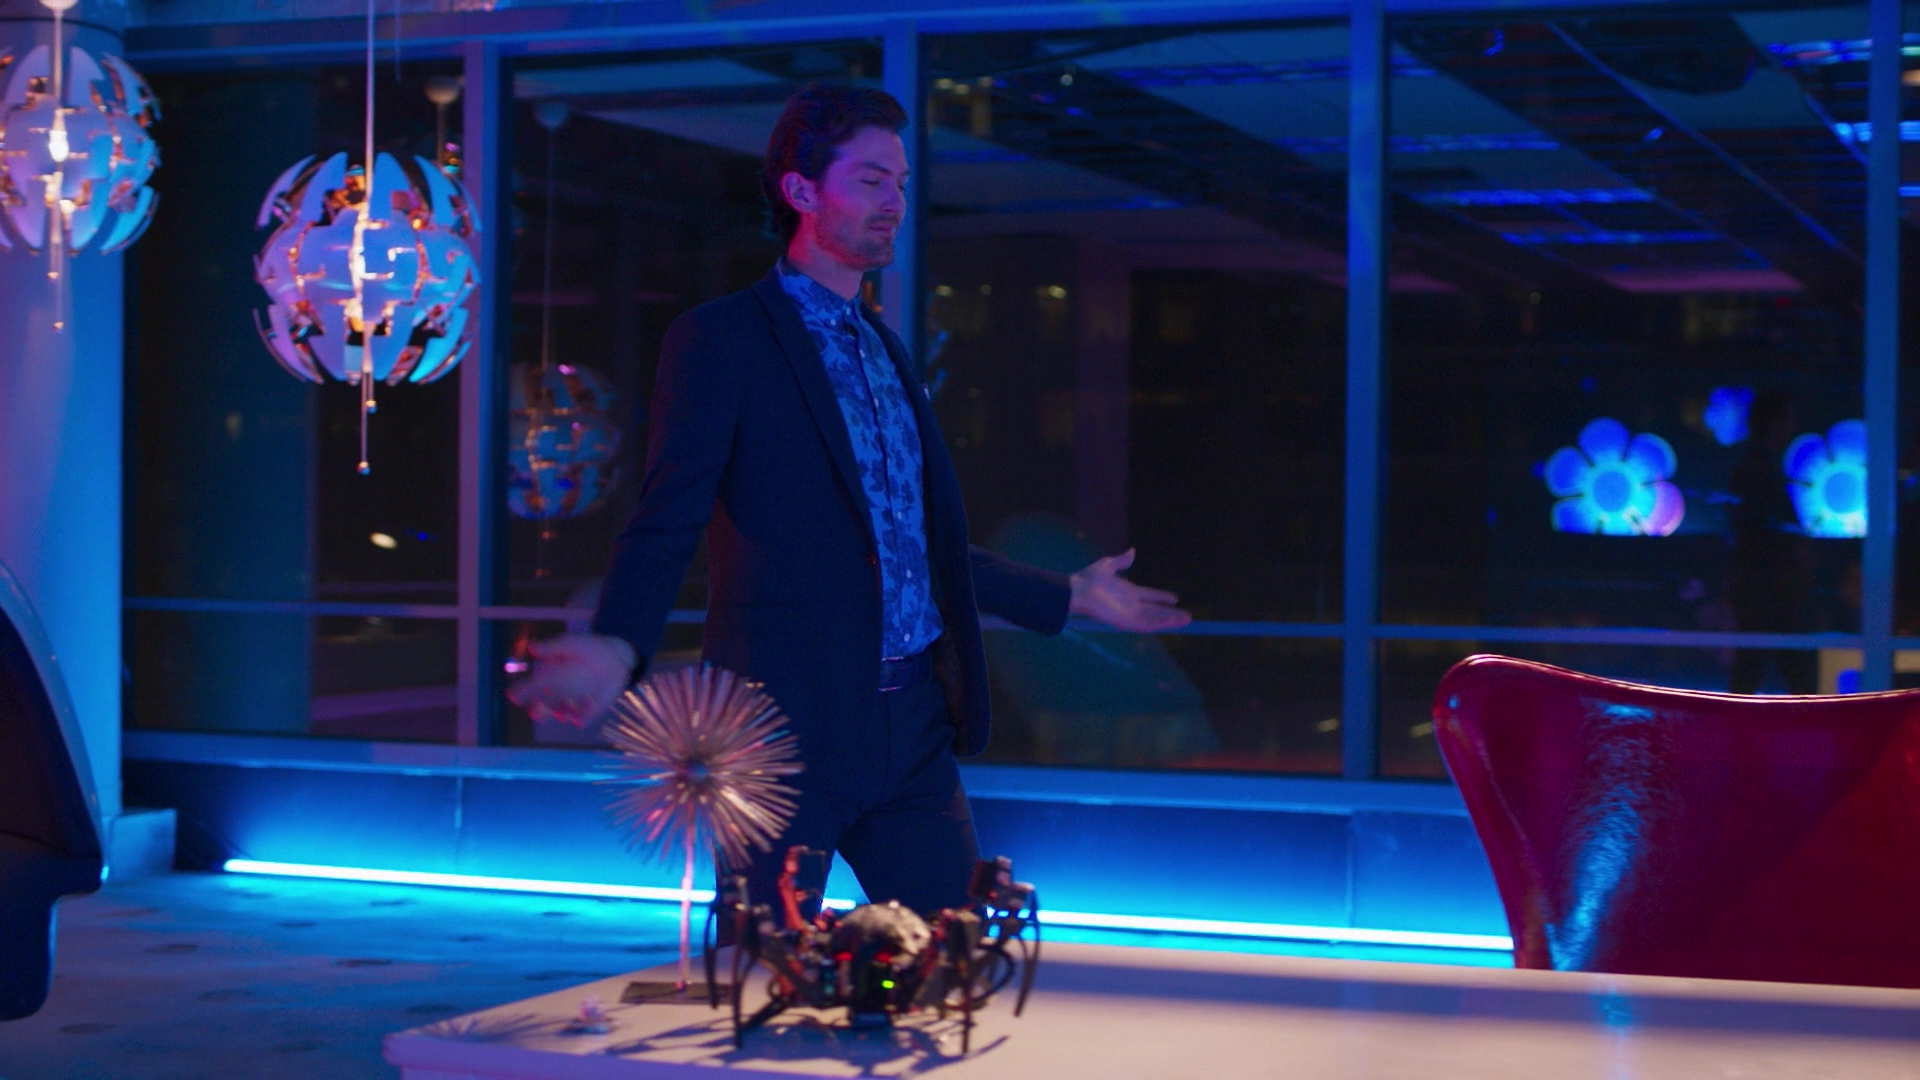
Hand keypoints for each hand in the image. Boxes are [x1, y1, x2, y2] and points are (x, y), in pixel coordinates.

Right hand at [505, 633, 636, 726]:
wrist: (616, 658)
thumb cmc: (588, 649)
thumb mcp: (571, 643)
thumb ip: (553, 647)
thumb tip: (532, 647)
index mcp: (546, 678)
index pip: (529, 688)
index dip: (520, 692)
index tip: (514, 695)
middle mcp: (554, 695)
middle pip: (539, 710)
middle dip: (537, 711)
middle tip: (538, 708)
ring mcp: (571, 705)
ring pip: (560, 715)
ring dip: (561, 711)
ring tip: (569, 701)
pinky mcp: (588, 712)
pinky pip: (581, 720)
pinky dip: (582, 716)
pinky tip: (589, 701)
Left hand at [1068, 548, 1191, 632]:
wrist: (1079, 589)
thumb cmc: (1090, 578)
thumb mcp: (1109, 565)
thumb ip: (1122, 560)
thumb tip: (1132, 551)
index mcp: (1128, 592)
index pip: (1150, 596)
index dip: (1162, 597)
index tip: (1176, 598)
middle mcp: (1130, 605)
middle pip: (1155, 611)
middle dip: (1171, 614)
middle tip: (1188, 616)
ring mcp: (1128, 614)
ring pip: (1154, 620)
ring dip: (1170, 621)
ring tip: (1186, 620)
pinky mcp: (1124, 622)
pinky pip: (1145, 626)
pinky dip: (1158, 625)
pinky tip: (1170, 623)